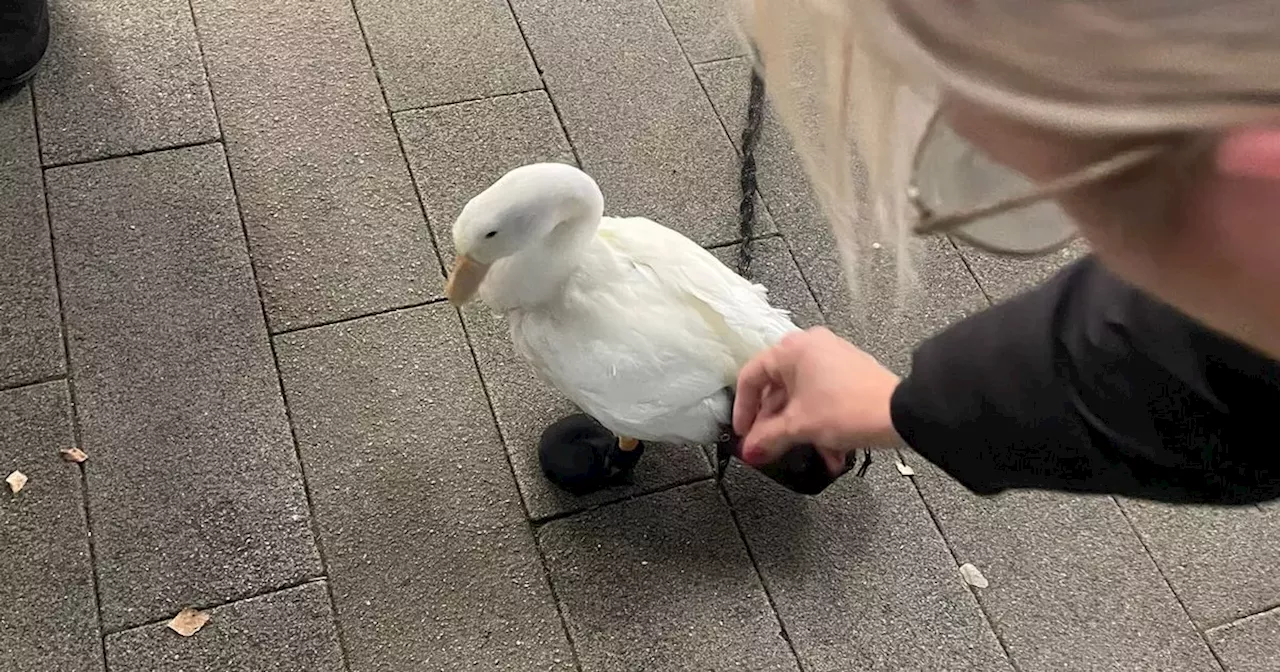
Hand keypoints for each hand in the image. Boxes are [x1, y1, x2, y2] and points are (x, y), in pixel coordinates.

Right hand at [733, 327, 902, 471]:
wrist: (901, 414)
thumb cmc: (848, 409)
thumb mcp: (800, 426)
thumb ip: (768, 438)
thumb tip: (751, 450)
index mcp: (792, 349)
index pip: (751, 376)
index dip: (743, 409)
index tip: (744, 433)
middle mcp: (811, 346)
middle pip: (777, 387)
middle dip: (773, 423)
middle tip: (767, 447)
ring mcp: (833, 357)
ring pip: (801, 395)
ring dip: (798, 427)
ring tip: (799, 453)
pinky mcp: (850, 372)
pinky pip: (822, 395)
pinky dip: (818, 420)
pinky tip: (827, 451)